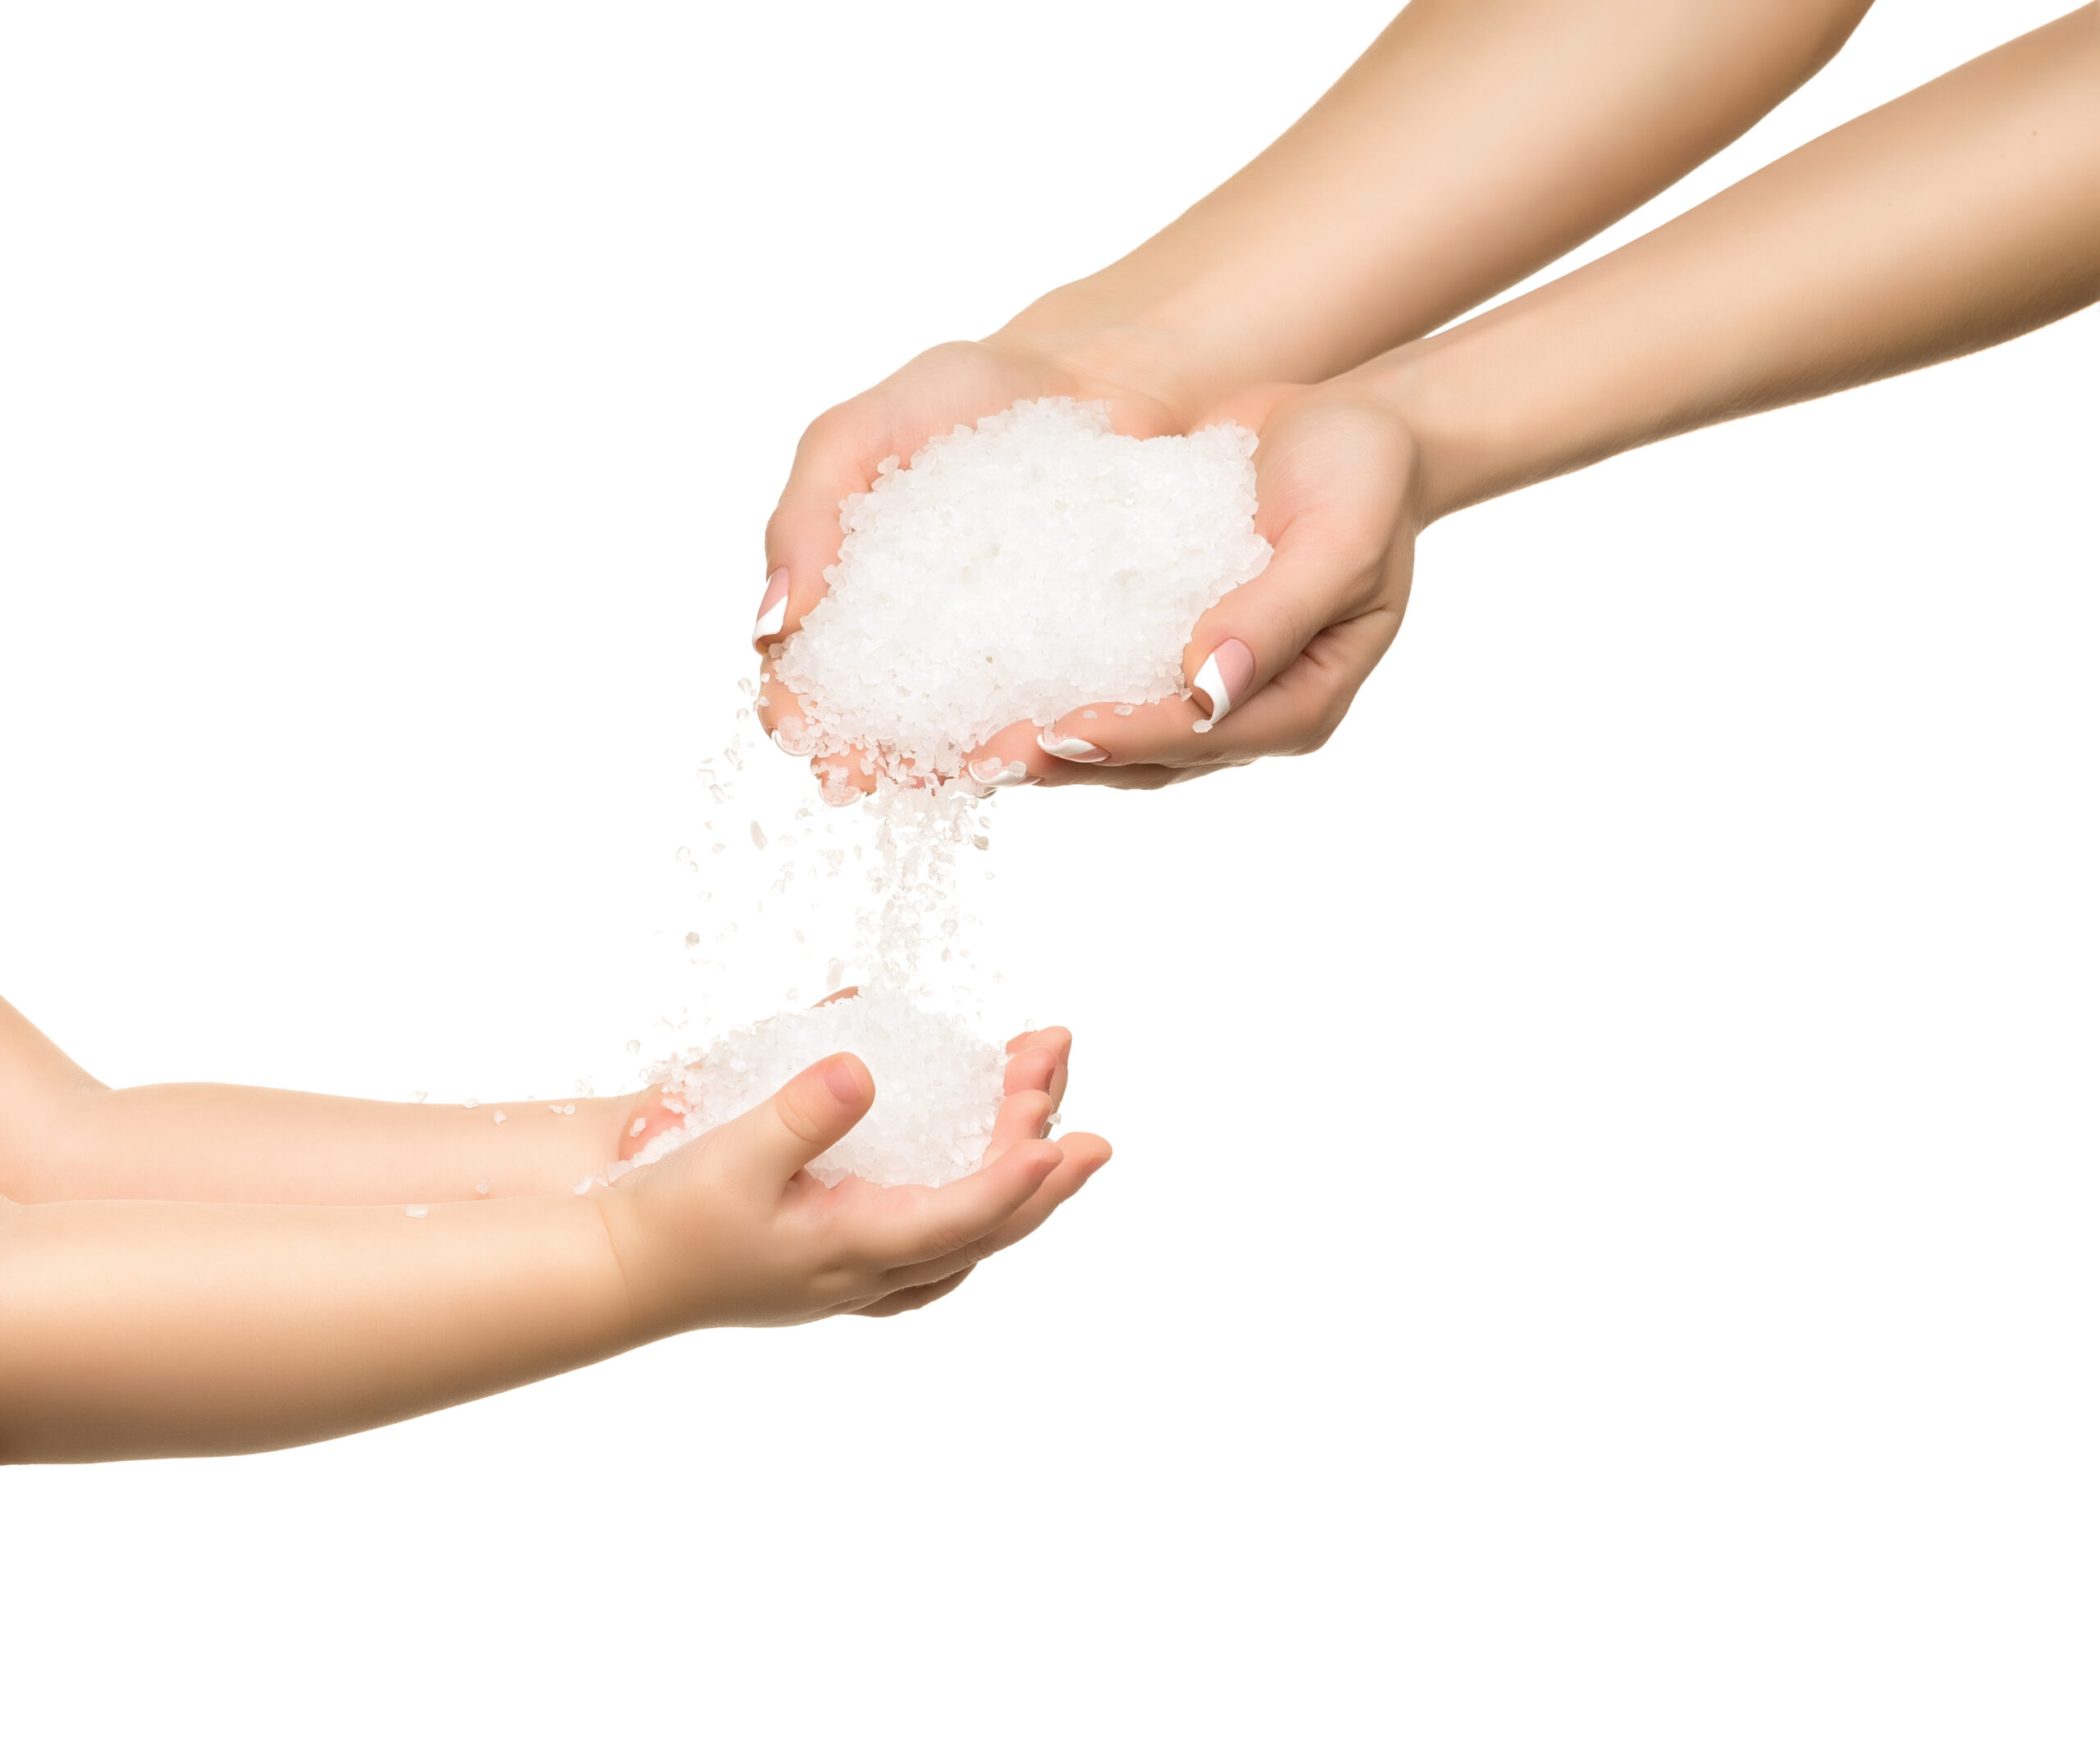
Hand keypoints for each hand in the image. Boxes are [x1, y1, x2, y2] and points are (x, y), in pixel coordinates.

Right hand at [598, 1026, 1108, 1333]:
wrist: (612, 1266)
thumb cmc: (665, 1220)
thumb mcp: (727, 1158)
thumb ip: (797, 1115)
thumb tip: (860, 1069)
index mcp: (852, 1250)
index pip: (959, 1217)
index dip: (1015, 1181)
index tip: (1059, 1140)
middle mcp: (871, 1268)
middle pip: (984, 1225)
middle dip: (1039, 1157)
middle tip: (1074, 1090)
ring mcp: (859, 1269)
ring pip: (967, 1235)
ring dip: (1016, 1174)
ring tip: (1049, 1105)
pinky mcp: (840, 1255)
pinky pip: (932, 1248)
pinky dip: (973, 1213)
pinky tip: (989, 1184)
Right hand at [750, 335, 1190, 786]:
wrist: (1089, 377)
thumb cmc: (960, 397)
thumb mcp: (858, 436)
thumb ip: (804, 517)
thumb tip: (766, 623)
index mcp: (853, 605)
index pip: (808, 674)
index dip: (794, 709)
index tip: (794, 730)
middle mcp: (921, 650)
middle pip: (879, 723)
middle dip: (863, 756)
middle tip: (858, 778)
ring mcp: (999, 664)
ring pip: (964, 733)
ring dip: (947, 763)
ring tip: (941, 774)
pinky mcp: (1077, 660)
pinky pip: (1053, 708)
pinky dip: (1040, 731)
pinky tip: (1034, 744)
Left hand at [969, 380, 1422, 789]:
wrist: (1349, 431)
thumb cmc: (1365, 477)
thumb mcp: (1342, 537)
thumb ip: (1279, 614)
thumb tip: (1209, 690)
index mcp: (1297, 703)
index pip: (1201, 735)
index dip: (1131, 738)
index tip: (1061, 732)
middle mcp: (1240, 708)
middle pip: (1142, 755)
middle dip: (1061, 759)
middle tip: (982, 762)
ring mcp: (1194, 680)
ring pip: (1109, 729)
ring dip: (1037, 738)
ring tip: (958, 746)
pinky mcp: (1154, 638)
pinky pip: (1091, 668)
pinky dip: (1035, 677)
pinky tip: (969, 674)